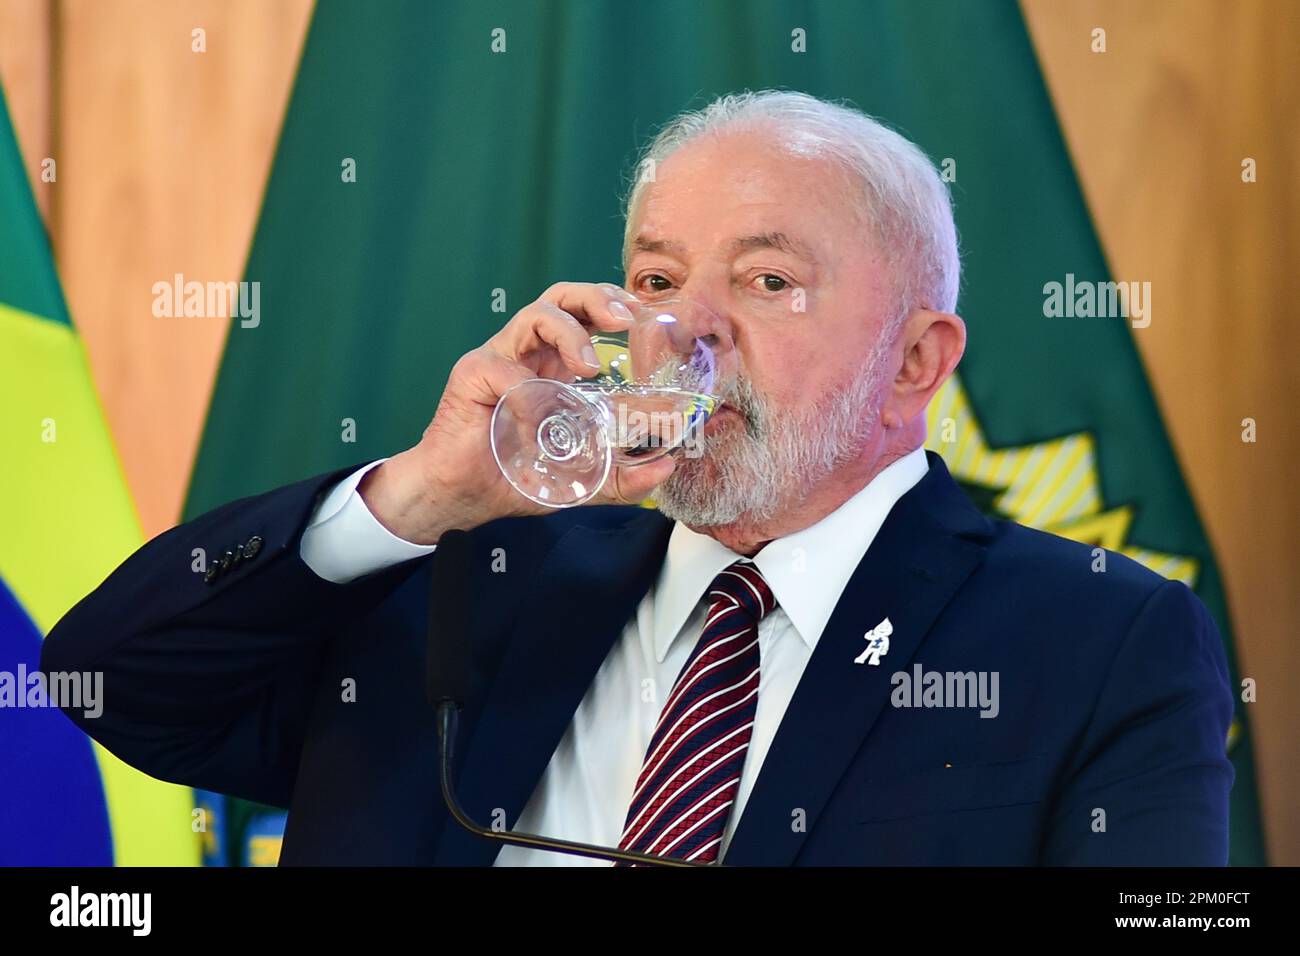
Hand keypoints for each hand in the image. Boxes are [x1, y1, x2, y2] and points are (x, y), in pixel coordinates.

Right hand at [358, 282, 676, 543]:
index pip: (586, 315)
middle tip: (626, 319)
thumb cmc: (514, 478)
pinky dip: (526, 388)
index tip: (648, 319)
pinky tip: (534, 415)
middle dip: (598, 297)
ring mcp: (500, 359)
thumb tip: (667, 465)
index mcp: (554, 366)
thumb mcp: (583, 479)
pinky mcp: (473, 374)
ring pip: (536, 314)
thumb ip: (623, 476)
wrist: (463, 499)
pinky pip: (504, 367)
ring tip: (590, 365)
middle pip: (563, 297)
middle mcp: (528, 354)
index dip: (616, 306)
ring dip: (570, 332)